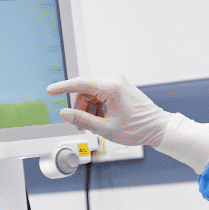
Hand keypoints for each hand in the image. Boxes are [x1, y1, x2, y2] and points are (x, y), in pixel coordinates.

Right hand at [46, 76, 171, 146]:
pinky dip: (97, 108)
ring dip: (88, 109)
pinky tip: (100, 120)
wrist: (158, 128)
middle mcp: (115, 81)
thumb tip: (64, 113)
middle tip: (80, 126)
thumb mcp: (106, 129)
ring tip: (92, 126)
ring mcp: (118, 83)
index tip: (50, 90)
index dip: (63, 87)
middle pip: (85, 90)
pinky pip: (101, 95)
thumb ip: (82, 120)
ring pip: (92, 94)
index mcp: (111, 88)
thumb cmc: (137, 129)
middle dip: (79, 108)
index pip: (80, 84)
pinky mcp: (120, 88)